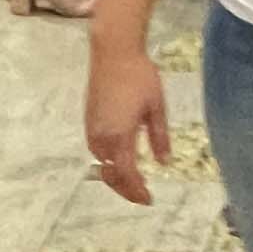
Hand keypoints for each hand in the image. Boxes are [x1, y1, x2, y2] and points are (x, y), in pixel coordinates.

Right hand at [84, 42, 170, 203]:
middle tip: (142, 196)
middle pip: (110, 174)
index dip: (137, 189)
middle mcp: (101, 136)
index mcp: (120, 134)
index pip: (127, 173)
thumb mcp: (157, 107)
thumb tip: (163, 162)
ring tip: (133, 180)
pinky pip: (97, 150)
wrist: (113, 52)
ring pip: (101, 163)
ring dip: (115, 176)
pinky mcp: (89, 120)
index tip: (148, 199)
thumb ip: (159, 137)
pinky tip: (121, 160)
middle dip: (125, 189)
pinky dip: (108, 161)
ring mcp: (92, 128)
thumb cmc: (140, 76)